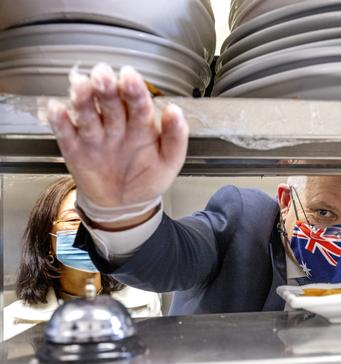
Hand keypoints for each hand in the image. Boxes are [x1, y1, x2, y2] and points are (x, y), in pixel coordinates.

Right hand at [47, 63, 187, 210]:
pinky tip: (57, 109)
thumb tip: (176, 111)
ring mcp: (96, 136)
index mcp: (141, 125)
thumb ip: (176, 137)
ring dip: (83, 99)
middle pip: (111, 103)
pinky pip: (66, 134)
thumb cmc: (148, 178)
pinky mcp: (75, 149)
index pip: (138, 104)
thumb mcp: (170, 161)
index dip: (133, 90)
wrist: (125, 205)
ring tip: (80, 86)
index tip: (129, 75)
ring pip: (88, 114)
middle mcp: (117, 125)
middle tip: (102, 74)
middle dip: (106, 88)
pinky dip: (60, 122)